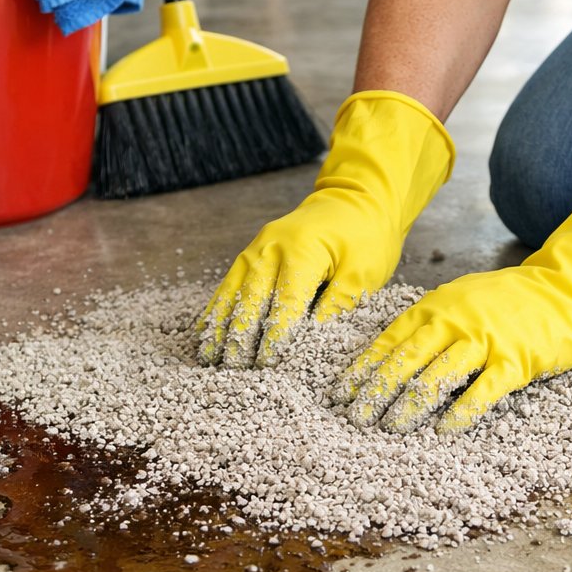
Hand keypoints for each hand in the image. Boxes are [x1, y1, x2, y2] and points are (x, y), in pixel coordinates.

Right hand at [198, 91, 454, 366]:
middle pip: (249, 300)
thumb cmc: (366, 236)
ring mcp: (256, 248)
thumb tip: (315, 342)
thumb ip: (338, 304)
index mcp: (301, 251)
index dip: (275, 337)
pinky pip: (229, 285)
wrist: (357, 197)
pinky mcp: (252, 253)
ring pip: (231, 294)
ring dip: (220, 327)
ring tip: (209, 359)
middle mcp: (270, 248)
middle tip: (233, 373)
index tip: (268, 367)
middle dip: (240, 338)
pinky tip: (205, 332)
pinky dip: (217, 309)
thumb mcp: (364, 271)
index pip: (284, 303)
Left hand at [335, 160, 571, 431]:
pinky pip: (483, 390)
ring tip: (389, 428)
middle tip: (355, 418)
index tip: (340, 393)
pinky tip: (444, 430)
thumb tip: (388, 357)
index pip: (389, 340)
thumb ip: (428, 323)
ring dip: (410, 404)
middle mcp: (455, 320)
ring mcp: (486, 340)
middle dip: (376, 391)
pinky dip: (462, 411)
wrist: (568, 289)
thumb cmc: (510, 301)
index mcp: (437, 307)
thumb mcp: (460, 300)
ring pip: (437, 375)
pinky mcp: (517, 360)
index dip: (362, 368)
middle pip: (405, 360)